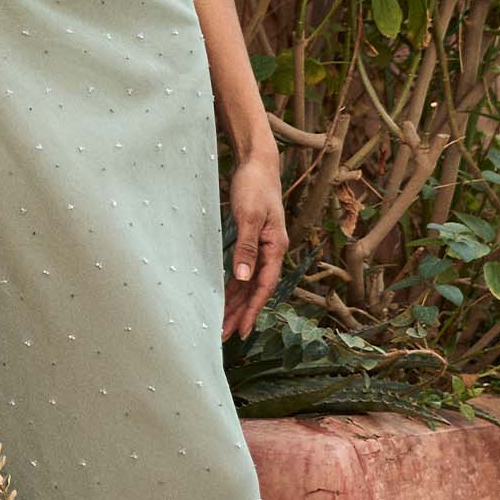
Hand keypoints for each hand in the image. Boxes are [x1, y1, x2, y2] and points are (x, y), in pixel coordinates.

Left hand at [222, 150, 286, 340]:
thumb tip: (243, 278)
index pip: (263, 286)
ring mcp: (263, 246)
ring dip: (237, 302)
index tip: (242, 330)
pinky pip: (245, 270)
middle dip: (241, 313)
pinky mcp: (253, 240)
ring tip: (223, 322)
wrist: (257, 164)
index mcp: (276, 247)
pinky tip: (226, 296)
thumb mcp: (249, 217)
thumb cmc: (255, 187)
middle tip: (225, 335)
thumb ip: (247, 247)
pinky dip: (235, 285)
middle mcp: (272, 251)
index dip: (253, 310)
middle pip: (256, 289)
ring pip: (249, 282)